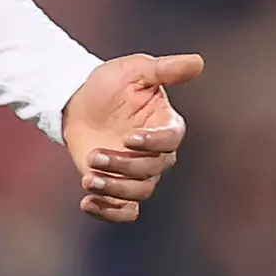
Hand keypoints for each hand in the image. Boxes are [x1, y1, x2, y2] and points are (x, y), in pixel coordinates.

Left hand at [61, 52, 202, 223]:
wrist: (77, 101)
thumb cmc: (110, 83)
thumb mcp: (135, 70)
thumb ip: (165, 69)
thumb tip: (198, 62)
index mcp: (166, 125)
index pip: (171, 140)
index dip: (153, 142)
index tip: (129, 138)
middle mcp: (156, 153)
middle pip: (152, 170)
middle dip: (124, 166)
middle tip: (94, 156)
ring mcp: (137, 172)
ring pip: (139, 192)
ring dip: (114, 189)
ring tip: (88, 179)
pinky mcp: (117, 186)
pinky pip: (124, 211)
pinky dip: (108, 212)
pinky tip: (87, 203)